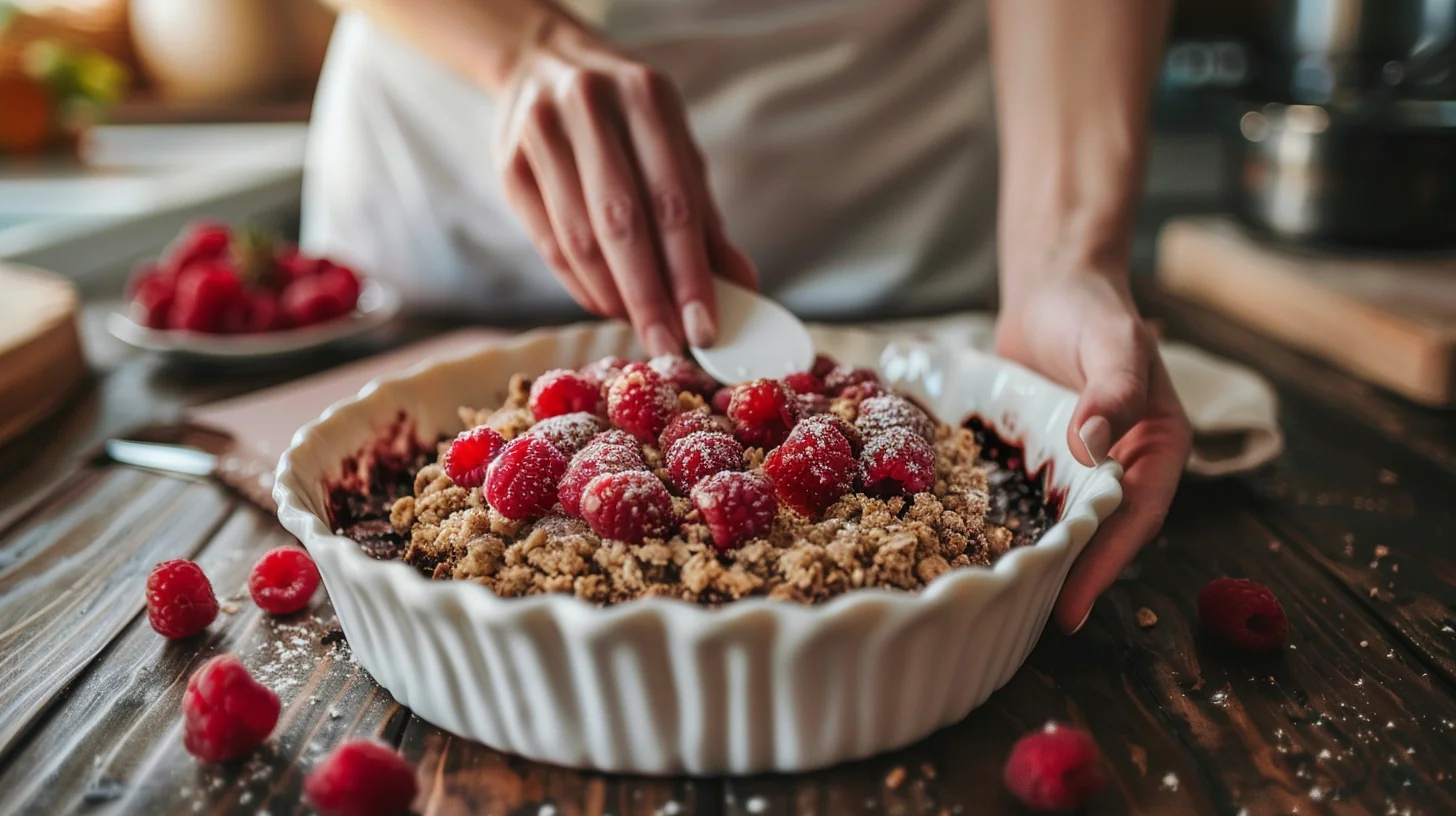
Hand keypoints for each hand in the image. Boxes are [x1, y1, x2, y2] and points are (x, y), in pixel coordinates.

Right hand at [492, 13, 756, 355]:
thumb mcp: (674, 147)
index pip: (673, 201)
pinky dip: (581, 284)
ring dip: (614, 296)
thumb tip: (743, 288)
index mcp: (645, 97)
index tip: (706, 327)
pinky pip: (548, 242)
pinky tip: (605, 305)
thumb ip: (705, 217)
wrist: (541, 61)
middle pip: (622, 223)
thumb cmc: (626, 117)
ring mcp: (541, 134)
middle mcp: (589, 109)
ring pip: (580, 238)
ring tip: (643, 327)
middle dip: (650, 296)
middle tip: (670, 346)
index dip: (690, 272)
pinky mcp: (509, 165)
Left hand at [995, 268, 1191, 632]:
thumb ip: (1111, 390)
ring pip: (1060, 521)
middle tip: (1025, 616)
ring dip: (1036, 555)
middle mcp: (1121, 465)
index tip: (1071, 605)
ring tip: (999, 597)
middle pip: (1098, 531)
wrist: (1053, 285)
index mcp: (1158, 448)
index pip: (1134, 518)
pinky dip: (1006, 522)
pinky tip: (971, 548)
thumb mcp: (1113, 344)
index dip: (1105, 564)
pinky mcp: (1038, 455)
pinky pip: (1025, 496)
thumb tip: (1092, 445)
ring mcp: (1077, 463)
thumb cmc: (1092, 310)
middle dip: (1067, 575)